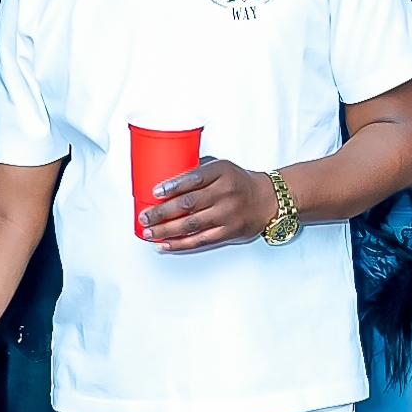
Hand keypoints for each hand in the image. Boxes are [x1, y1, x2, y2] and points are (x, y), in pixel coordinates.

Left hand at [140, 158, 276, 251]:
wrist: (267, 200)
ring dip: (166, 230)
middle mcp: (224, 193)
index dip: (172, 186)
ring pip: (190, 224)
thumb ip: (198, 170)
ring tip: (149, 232)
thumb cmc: (238, 182)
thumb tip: (166, 179)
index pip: (193, 178)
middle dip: (161, 212)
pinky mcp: (227, 232)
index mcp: (221, 172)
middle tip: (144, 217)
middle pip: (188, 204)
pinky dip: (180, 243)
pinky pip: (199, 240)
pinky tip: (165, 244)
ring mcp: (226, 214)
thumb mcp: (222, 167)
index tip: (155, 191)